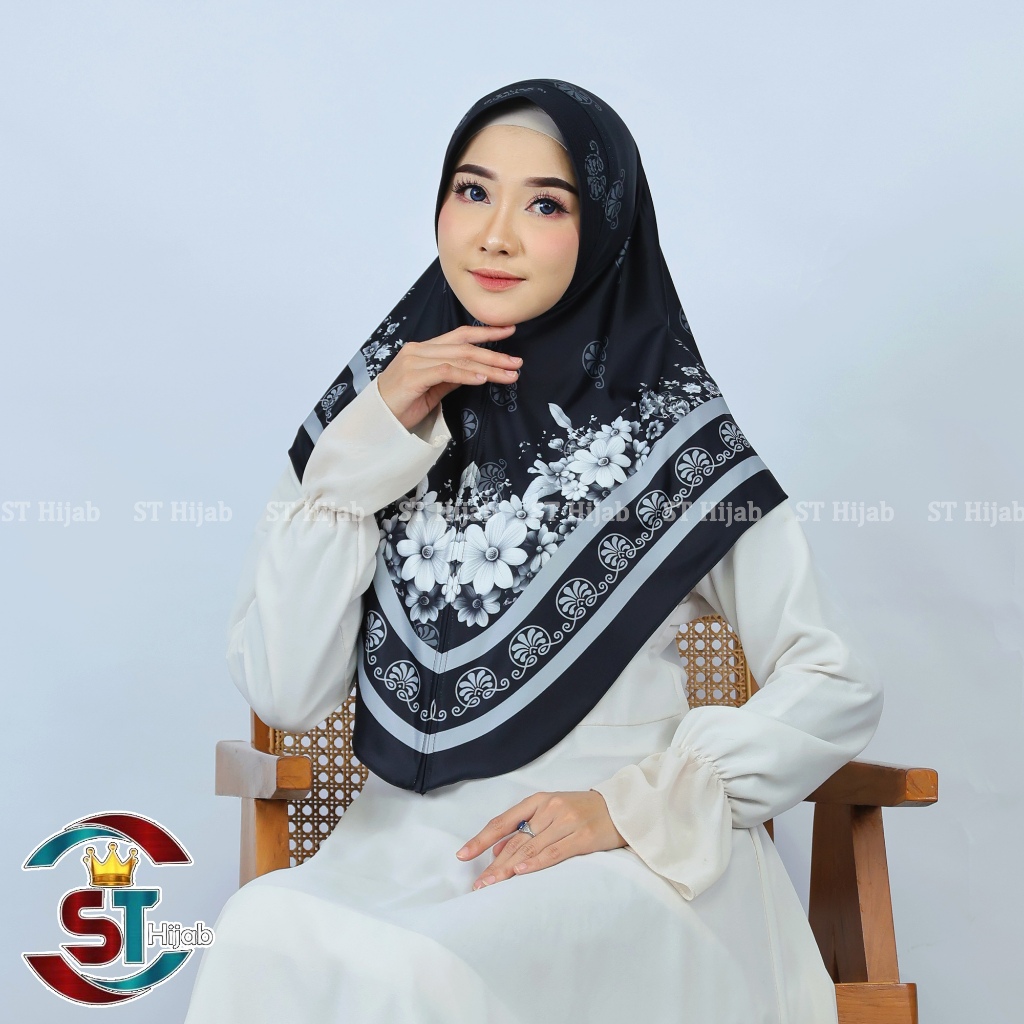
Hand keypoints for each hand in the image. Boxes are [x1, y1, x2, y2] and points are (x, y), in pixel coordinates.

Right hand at [375, 324, 520, 431]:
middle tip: (517, 362)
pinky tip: (483, 379)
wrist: (376, 422)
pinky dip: (467, 375)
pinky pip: (446, 372)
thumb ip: (450, 377)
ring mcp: (414, 362)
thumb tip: (475, 372)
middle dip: (494, 354)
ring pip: (459, 359)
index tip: (510, 330)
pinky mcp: (413, 377)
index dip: (486, 333)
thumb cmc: (401, 406)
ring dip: (488, 367)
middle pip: (464, 347)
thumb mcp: (432, 390)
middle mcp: (419, 350)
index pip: (460, 335)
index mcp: (423, 349)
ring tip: (509, 374)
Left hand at [455, 790, 626, 890]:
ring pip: (530, 848)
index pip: (503, 821)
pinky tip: (520, 872)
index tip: (462, 854)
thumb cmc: (583, 812)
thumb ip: (526, 828)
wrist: (622, 808)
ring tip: (491, 885)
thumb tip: (496, 850)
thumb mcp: (552, 811)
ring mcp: (566, 821)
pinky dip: (535, 863)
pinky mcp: (582, 837)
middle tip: (477, 885)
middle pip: (514, 840)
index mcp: (539, 800)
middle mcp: (550, 808)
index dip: (481, 838)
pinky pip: (554, 852)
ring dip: (508, 869)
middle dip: (493, 864)